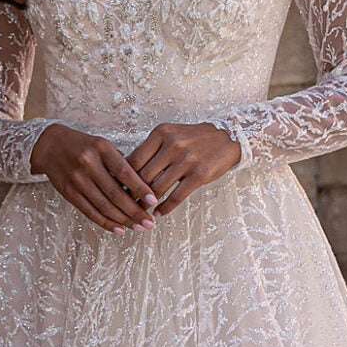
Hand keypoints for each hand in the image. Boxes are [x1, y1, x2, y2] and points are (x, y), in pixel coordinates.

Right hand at [30, 123, 158, 230]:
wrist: (50, 146)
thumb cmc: (82, 145)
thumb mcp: (102, 144)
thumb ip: (119, 161)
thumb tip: (141, 184)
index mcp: (101, 149)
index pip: (124, 172)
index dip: (140, 188)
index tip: (153, 201)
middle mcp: (88, 164)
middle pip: (115, 193)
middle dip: (135, 211)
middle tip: (150, 222)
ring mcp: (77, 180)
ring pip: (104, 206)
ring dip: (123, 220)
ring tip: (138, 227)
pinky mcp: (69, 193)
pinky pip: (90, 212)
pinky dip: (106, 222)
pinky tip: (119, 229)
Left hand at [125, 121, 241, 213]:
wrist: (228, 137)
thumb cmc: (194, 138)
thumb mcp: (171, 134)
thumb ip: (151, 149)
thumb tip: (127, 172)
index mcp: (161, 133)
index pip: (134, 159)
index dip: (123, 178)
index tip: (118, 189)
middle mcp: (172, 145)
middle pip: (143, 176)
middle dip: (132, 194)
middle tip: (126, 205)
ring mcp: (186, 160)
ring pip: (157, 188)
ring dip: (147, 204)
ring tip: (141, 211)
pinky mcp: (199, 175)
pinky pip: (176, 196)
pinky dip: (165, 208)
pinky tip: (159, 213)